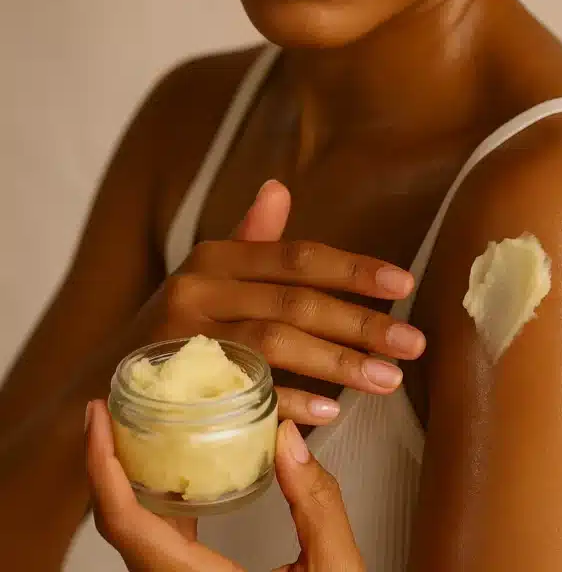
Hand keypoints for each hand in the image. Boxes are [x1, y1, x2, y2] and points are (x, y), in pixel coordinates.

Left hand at [86, 399, 364, 571]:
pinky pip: (155, 551)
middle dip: (107, 463)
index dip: (103, 467)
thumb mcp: (336, 571)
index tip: (98, 422)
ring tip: (136, 434)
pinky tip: (174, 483)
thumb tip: (288, 439)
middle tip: (110, 412)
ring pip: (133, 540)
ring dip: (127, 484)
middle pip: (119, 526)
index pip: (128, 524)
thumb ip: (316, 502)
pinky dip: (153, 509)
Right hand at [126, 181, 424, 424]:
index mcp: (216, 256)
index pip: (298, 257)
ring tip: (389, 379)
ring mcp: (184, 338)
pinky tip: (329, 413)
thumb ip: (252, 239)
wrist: (108, 382)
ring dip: (338, 363)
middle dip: (361, 322)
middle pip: (295, 301)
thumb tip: (279, 186)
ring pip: (275, 343)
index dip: (354, 269)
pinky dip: (288, 401)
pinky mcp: (175, 386)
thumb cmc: (179, 324)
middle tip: (414, 343)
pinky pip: (243, 393)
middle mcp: (198, 288)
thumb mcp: (210, 275)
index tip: (404, 283)